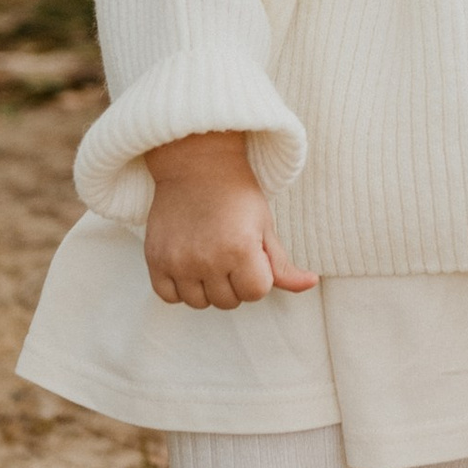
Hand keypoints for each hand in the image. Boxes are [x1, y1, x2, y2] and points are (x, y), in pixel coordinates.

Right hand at [143, 130, 318, 307]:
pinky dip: (180, 289)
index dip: (258, 276)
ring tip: (209, 259)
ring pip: (199, 302)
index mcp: (240, 250)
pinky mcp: (156, 259)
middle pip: (228, 301)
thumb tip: (311, 284)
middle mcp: (207, 259)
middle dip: (234, 283)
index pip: (256, 293)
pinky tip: (188, 267)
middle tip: (229, 253)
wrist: (196, 165)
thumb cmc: (237, 194)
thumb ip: (283, 265)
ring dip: (207, 288)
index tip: (252, 254)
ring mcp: (178, 261)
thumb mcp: (265, 226)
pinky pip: (168, 296)